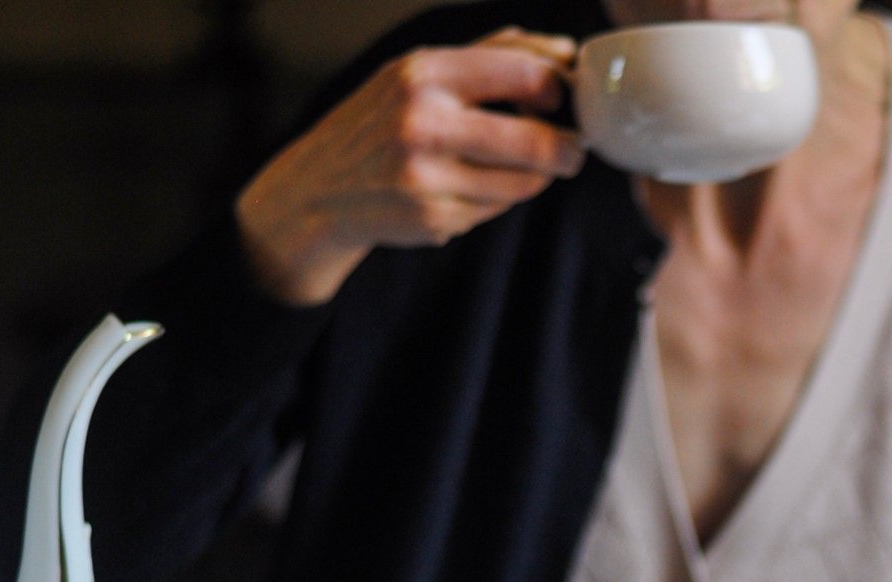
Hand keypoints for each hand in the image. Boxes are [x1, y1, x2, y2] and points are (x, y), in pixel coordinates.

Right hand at [235, 28, 585, 305]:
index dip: (558, 90)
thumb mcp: (422, 72)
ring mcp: (426, 176)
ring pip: (523, 183)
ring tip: (513, 168)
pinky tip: (465, 190)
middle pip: (535, 141)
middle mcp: (422, 121)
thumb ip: (493, 54)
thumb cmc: (384, 120)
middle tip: (572, 152)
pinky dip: (496, 202)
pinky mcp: (432, 219)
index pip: (525, 73)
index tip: (561, 100)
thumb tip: (565, 52)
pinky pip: (496, 210)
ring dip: (533, 179)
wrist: (320, 188)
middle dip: (567, 150)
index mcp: (424, 72)